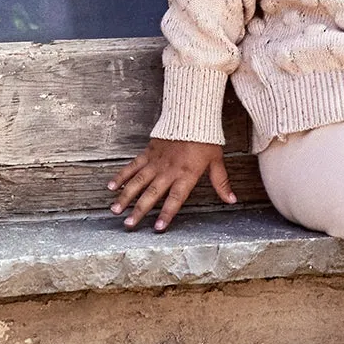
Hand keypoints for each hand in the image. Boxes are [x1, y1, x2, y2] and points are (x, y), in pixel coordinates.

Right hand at [109, 139, 235, 230]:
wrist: (191, 115)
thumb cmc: (205, 139)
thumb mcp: (216, 161)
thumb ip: (221, 183)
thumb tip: (231, 200)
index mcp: (186, 174)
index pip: (175, 198)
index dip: (167, 213)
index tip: (158, 228)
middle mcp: (168, 170)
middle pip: (152, 194)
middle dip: (139, 210)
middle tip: (129, 225)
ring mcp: (156, 162)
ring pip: (138, 181)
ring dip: (125, 197)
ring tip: (115, 210)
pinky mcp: (148, 153)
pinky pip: (132, 166)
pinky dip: (122, 176)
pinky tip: (112, 187)